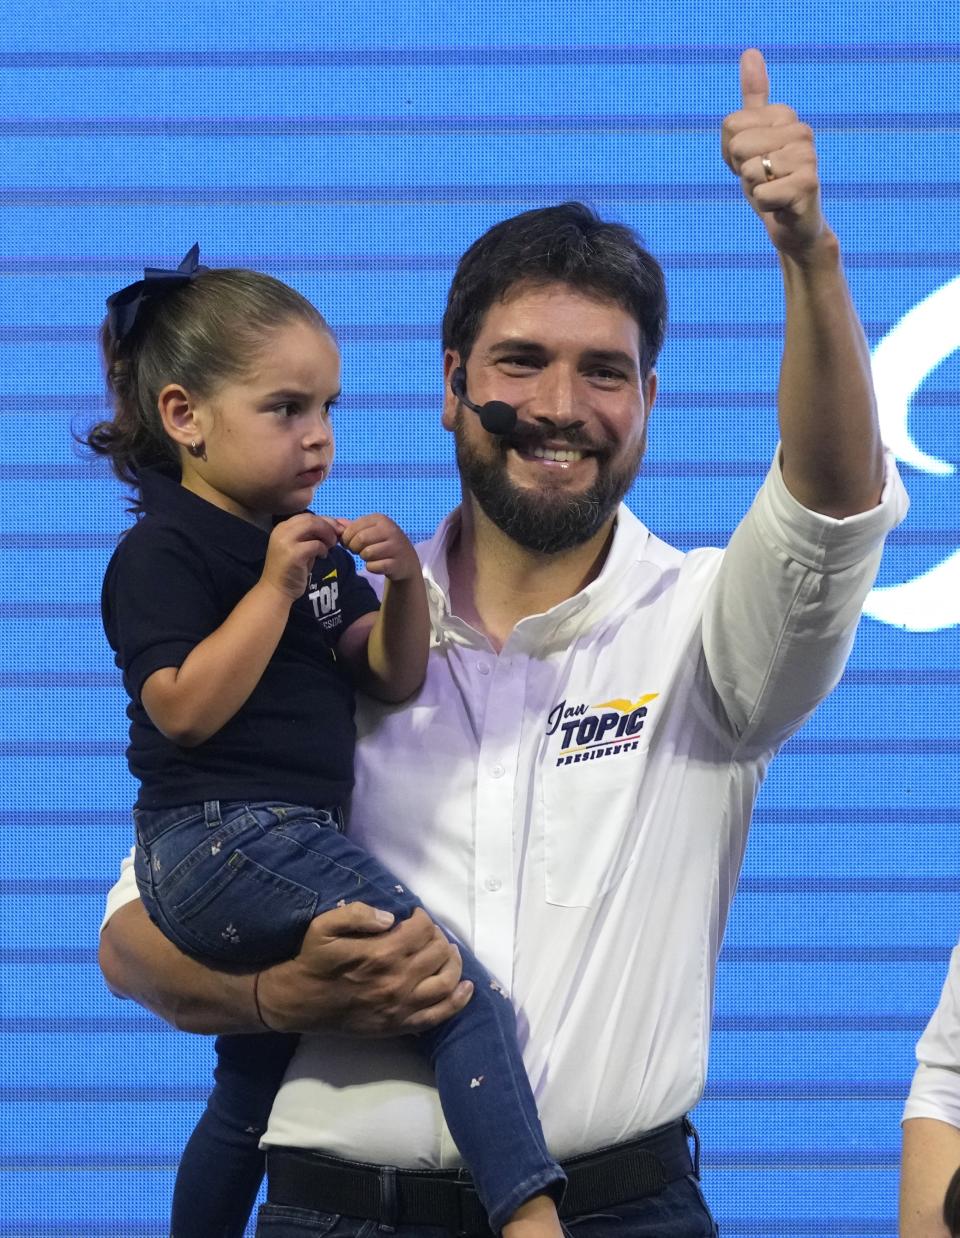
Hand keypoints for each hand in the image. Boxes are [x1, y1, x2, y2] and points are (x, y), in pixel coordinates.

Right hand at [255, 904, 471, 1034]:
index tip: (414, 916)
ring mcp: (401, 1006)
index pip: (422, 930)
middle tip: (427, 933)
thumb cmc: (313, 961)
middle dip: (437, 937)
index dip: (422, 918)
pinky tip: (466, 987)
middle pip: (438, 952)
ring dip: (453, 962)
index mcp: (381, 954)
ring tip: (447, 952)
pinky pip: (440, 1014)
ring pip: (446, 981)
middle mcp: (397, 981)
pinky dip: (459, 1000)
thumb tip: (391, 917)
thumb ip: (358, 913)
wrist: (299, 1003)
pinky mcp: (401, 1025)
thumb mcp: (324, 927)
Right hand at [261, 513, 340, 599]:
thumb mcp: (300, 548)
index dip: (325, 521)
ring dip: (327, 534)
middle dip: (328, 526)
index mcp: (282, 527)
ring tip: (331, 545)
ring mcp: (286, 541)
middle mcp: (282, 531)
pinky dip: (323, 549)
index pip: (307, 516)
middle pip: (311, 519)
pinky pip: (315, 544)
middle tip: (337, 537)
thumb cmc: (290, 570)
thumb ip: (312, 536)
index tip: (336, 530)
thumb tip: (334, 528)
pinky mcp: (293, 554)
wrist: (276, 590)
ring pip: (313, 526)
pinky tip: (322, 556)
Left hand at [338, 513, 420, 580]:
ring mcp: (395, 547)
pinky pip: (373, 567)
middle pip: (359, 539)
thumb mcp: (370, 531)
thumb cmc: (383, 543)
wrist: (406, 561)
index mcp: (380, 519)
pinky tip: (379, 565)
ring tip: (371, 557)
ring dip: (364, 558)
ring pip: (366, 554)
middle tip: (359, 551)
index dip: (347, 539)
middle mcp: (390, 530)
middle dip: (355, 548)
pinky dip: (372, 568)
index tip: (351, 543)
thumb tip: (336, 522)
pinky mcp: (396, 563)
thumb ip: (352, 527)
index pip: (353, 528)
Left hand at [721, 48, 826, 258]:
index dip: (731, 152)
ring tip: (772, 191)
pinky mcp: (808, 185)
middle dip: (741, 170)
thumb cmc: (770, 183)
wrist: (794, 227)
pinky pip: (760, 194)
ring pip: (748, 170)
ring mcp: (808, 156)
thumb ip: (752, 100)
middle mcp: (801, 130)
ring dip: (753, 189)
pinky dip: (764, 206)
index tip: (752, 162)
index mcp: (785, 116)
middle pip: (738, 144)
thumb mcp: (751, 141)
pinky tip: (780, 206)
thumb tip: (750, 52)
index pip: (731, 124)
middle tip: (762, 180)